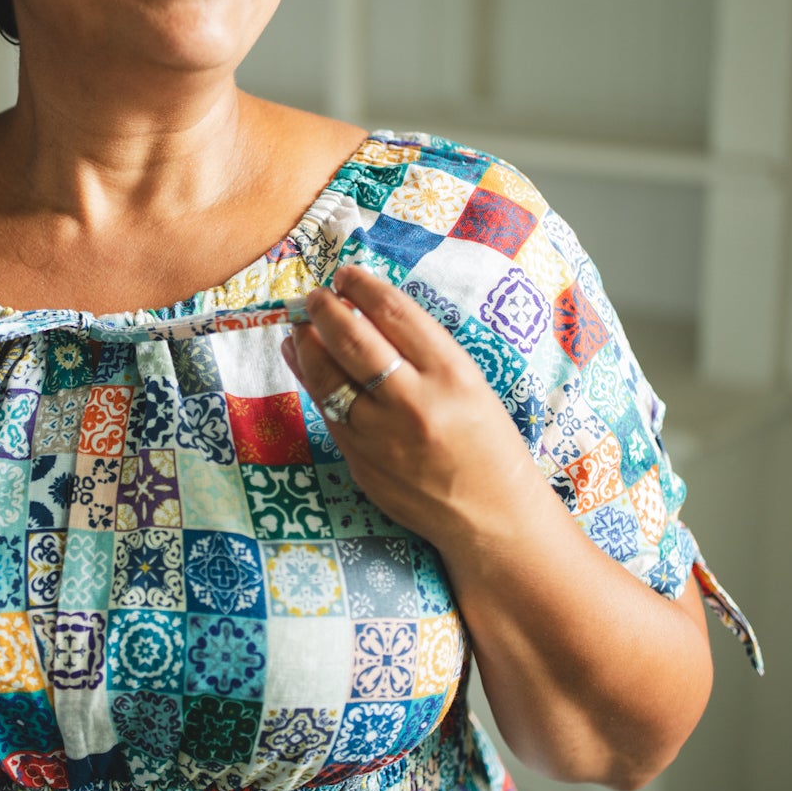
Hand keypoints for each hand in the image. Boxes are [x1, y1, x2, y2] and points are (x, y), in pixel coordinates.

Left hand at [281, 265, 538, 561]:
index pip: (396, 314)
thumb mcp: (470, 385)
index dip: (364, 287)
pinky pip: (327, 410)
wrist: (491, 516)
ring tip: (300, 325)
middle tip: (314, 295)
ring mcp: (383, 436)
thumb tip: (362, 311)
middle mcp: (416, 403)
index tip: (346, 274)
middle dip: (325, 309)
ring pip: (328, 376)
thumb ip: (421, 352)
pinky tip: (300, 360)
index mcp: (453, 375)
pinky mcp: (362, 462)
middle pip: (354, 340)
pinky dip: (309, 378)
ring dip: (307, 342)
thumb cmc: (487, 443)